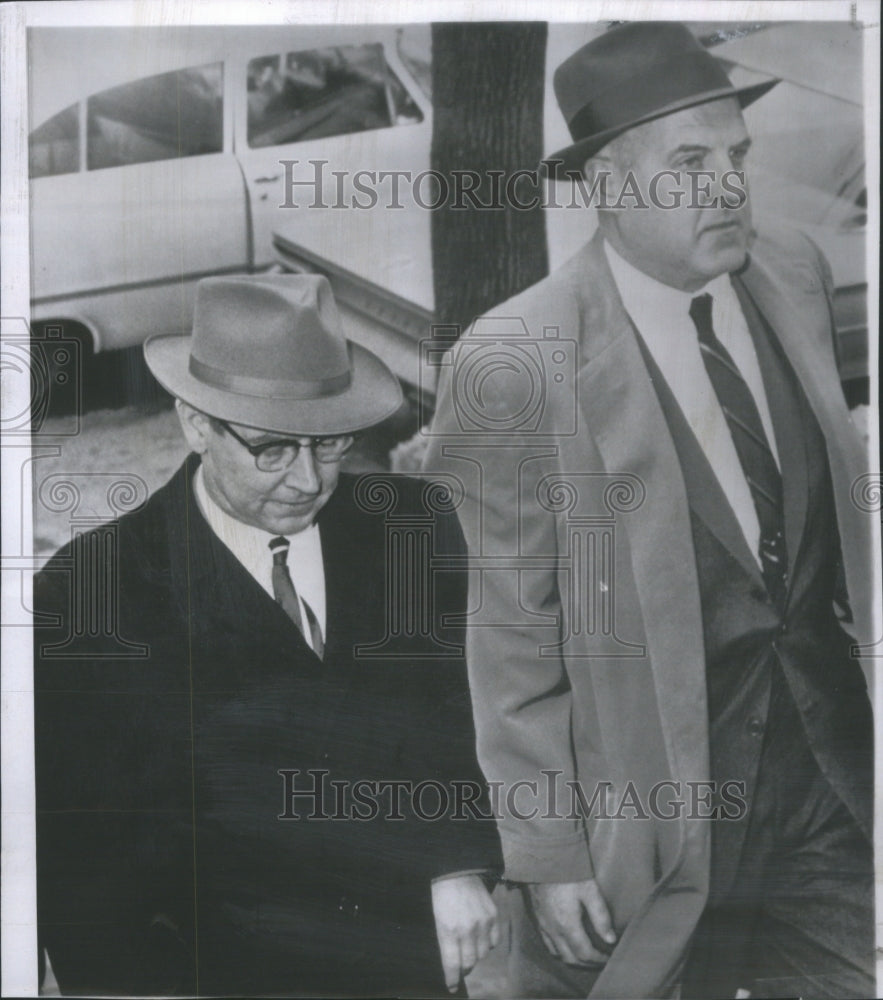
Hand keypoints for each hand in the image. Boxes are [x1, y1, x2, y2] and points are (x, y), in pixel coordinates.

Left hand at [431, 874, 499, 991]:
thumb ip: (445, 942)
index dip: (452, 979)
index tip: (451, 987)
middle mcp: (467, 930)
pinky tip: (481, 939)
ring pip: (483, 954)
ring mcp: (482, 923)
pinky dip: (488, 944)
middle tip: (461, 966)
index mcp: (449, 931)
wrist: (456, 872)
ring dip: (476, 956)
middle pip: (470, 962)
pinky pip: (494, 941)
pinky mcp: (493, 916)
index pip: (452, 964)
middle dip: (464, 968)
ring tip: (470, 950)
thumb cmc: (441, 896)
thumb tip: (452, 962)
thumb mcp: (437, 920)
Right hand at [526, 879, 615, 966]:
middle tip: (600, 959)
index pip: (585, 953)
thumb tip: (611, 939)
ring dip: (573, 959)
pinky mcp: (537, 918)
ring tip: (586, 955)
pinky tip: (567, 944)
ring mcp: (543, 925)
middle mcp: (553, 929)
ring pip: (557, 954)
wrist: (543, 858)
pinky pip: (548, 943)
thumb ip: (601, 917)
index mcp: (567, 924)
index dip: (599, 959)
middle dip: (587, 963)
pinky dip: (559, 950)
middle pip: (571, 958)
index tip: (609, 957)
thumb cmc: (568, 873)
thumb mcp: (590, 891)